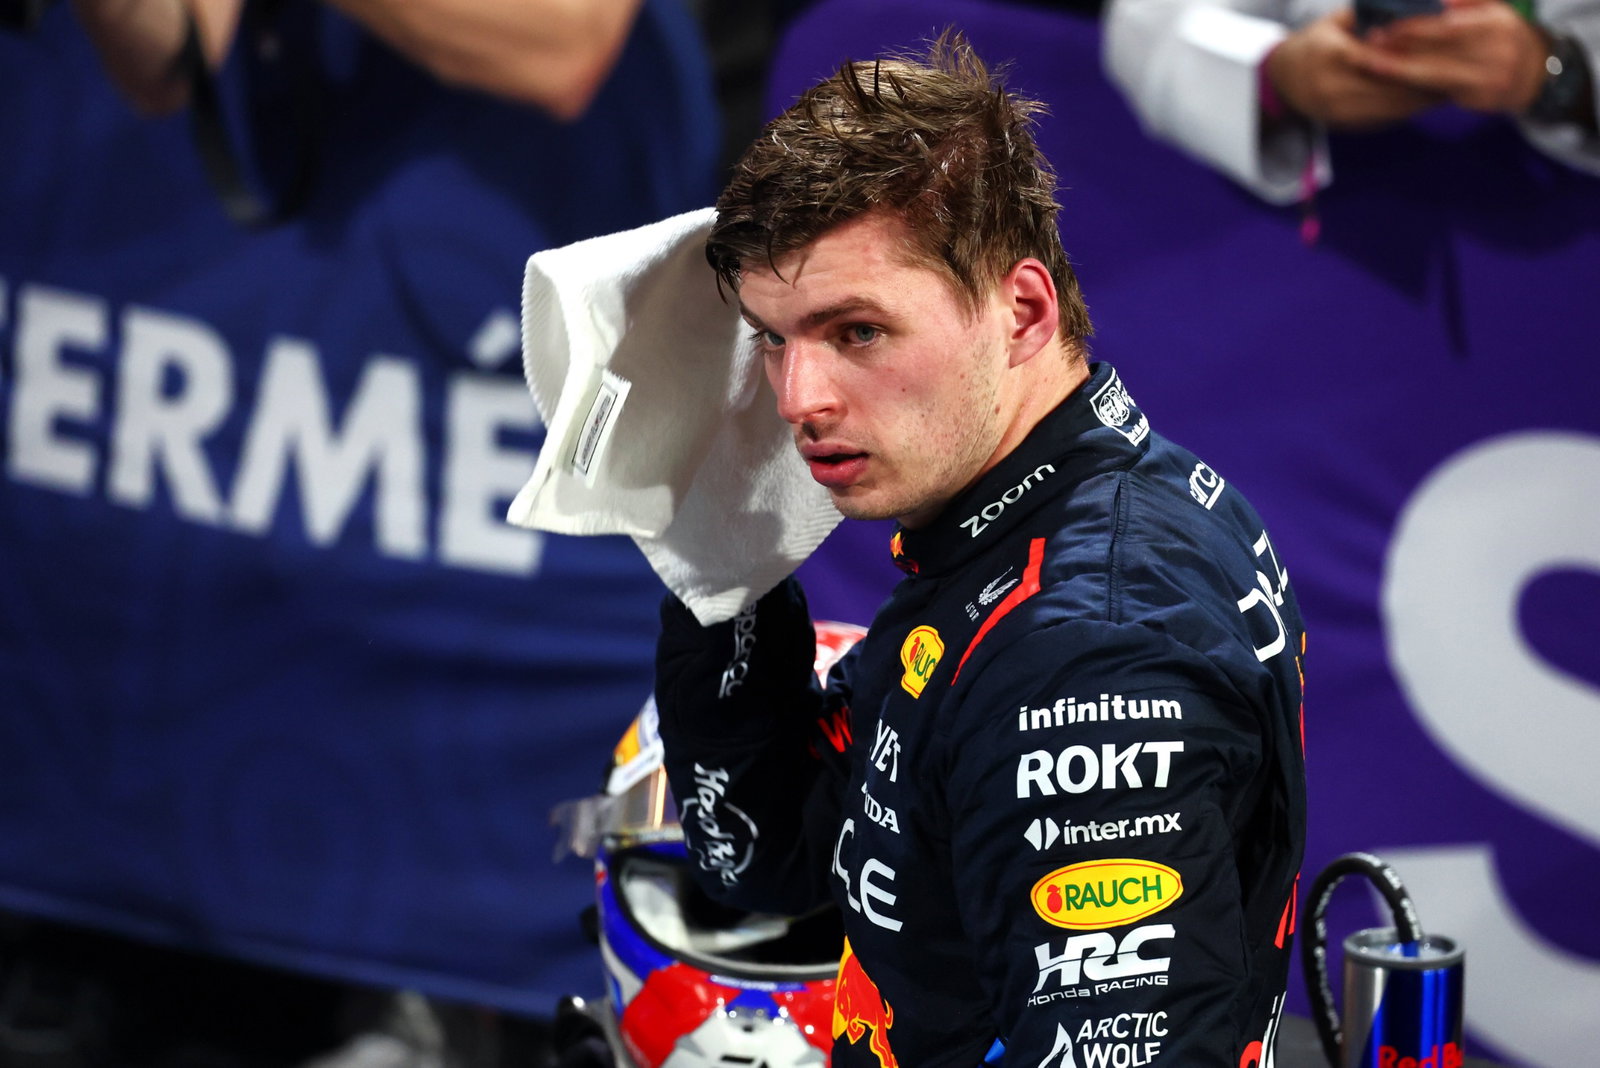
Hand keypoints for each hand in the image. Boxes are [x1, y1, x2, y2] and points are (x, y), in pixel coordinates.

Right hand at [1266, 8, 1445, 127]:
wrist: (1282, 79)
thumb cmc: (1315, 43)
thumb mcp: (1336, 21)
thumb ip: (1368, 16)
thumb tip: (1412, 9)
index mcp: (1331, 55)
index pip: (1381, 55)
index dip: (1412, 53)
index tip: (1441, 48)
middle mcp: (1333, 86)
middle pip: (1390, 84)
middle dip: (1424, 78)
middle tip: (1455, 70)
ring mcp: (1339, 109)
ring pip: (1391, 105)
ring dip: (1422, 97)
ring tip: (1449, 85)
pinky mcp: (1345, 124)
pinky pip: (1384, 118)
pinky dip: (1408, 108)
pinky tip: (1428, 99)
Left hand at [1355, 0, 1550, 113]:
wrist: (1538, 74)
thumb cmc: (1507, 37)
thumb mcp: (1496, 11)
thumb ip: (1469, 1)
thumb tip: (1439, 0)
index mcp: (1495, 24)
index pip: (1447, 26)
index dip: (1415, 28)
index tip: (1386, 27)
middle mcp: (1493, 51)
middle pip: (1438, 51)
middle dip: (1401, 49)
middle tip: (1368, 47)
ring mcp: (1487, 78)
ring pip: (1435, 75)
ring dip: (1401, 71)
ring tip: (1372, 65)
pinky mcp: (1479, 99)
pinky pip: (1439, 92)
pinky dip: (1414, 87)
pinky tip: (1392, 84)